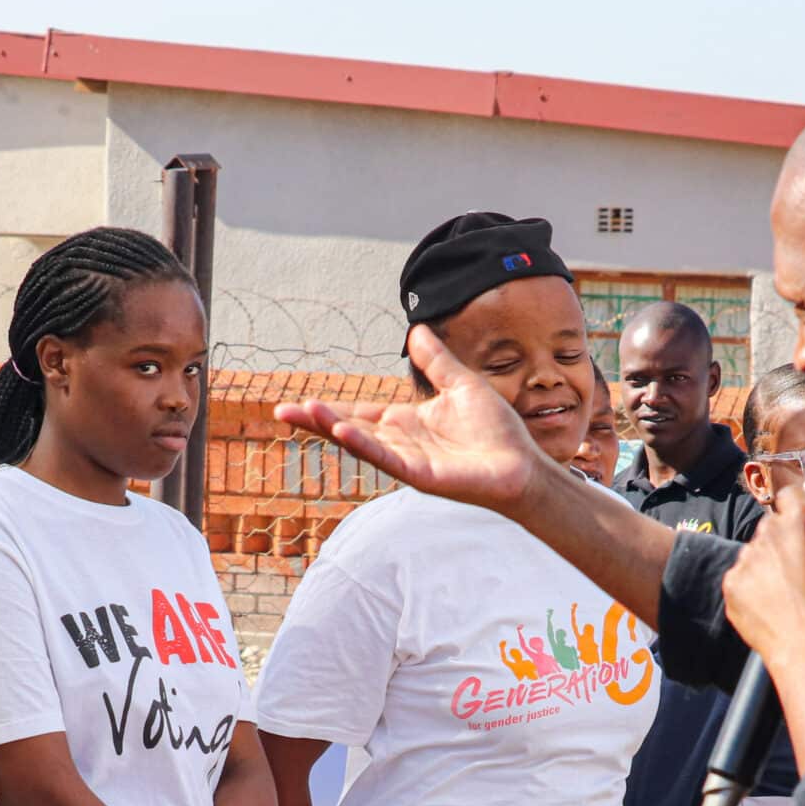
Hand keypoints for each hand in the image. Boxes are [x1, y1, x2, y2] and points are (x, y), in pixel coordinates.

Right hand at [275, 325, 549, 511]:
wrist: (522, 464)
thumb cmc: (496, 431)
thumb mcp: (461, 385)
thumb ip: (437, 362)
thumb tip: (417, 330)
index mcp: (405, 422)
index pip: (358, 413)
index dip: (330, 408)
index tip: (300, 401)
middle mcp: (400, 442)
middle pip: (349, 429)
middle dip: (317, 421)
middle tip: (282, 411)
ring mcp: (408, 460)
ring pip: (362, 443)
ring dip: (332, 429)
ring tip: (304, 414)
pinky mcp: (421, 475)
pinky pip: (387, 458)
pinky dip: (364, 446)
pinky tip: (343, 432)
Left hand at [721, 474, 804, 666]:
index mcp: (802, 521)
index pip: (789, 494)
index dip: (794, 505)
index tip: (799, 518)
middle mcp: (769, 533)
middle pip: (771, 525)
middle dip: (782, 539)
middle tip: (796, 564)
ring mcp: (747, 559)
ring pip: (754, 552)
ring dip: (765, 564)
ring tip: (783, 591)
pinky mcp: (732, 584)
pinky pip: (740, 578)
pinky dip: (751, 587)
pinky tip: (769, 605)